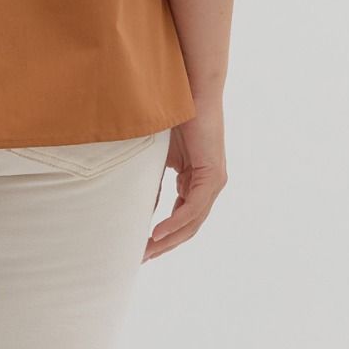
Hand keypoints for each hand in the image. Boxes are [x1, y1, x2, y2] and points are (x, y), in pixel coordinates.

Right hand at [142, 100, 226, 261]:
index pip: (180, 217)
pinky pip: (193, 208)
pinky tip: (157, 233)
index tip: (140, 247)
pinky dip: (175, 222)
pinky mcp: (212, 176)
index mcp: (195, 180)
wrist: (191, 90)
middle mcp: (208, 185)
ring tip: (146, 251)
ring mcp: (213, 182)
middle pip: (187, 226)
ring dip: (168, 240)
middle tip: (141, 258)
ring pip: (192, 222)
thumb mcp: (156, 154)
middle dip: (163, 244)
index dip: (162, 235)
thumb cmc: (173, 115)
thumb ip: (150, 179)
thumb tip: (135, 204)